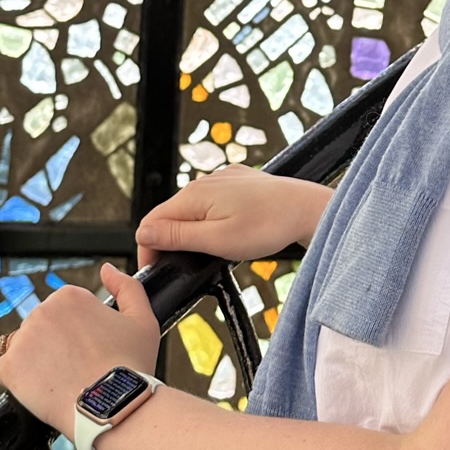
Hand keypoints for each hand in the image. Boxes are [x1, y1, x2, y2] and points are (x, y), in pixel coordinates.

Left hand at [0, 263, 159, 432]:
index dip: (79, 336)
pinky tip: (47, 391)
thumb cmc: (131, 368)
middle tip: (80, 370)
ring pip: (25, 349)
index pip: (64, 313)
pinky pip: (8, 371)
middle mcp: (41, 311)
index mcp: (69, 296)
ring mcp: (22, 339)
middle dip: (57, 347)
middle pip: (43, 329)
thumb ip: (127, 287)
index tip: (91, 352)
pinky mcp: (8, 367)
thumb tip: (108, 269)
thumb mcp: (142, 320)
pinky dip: (22, 383)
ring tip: (65, 382)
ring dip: (38, 363)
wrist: (113, 408)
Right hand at [136, 167, 330, 268]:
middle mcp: (203, 182)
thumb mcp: (218, 240)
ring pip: (191, 208)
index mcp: (193, 196)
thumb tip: (143, 232)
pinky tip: (225, 232)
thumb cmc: (268, 226)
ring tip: (205, 253)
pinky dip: (209, 219)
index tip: (154, 270)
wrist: (306, 209)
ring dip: (189, 231)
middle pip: (170, 214)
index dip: (147, 248)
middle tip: (182, 267)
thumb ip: (178, 236)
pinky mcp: (236, 182)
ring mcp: (220, 179)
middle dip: (168, 241)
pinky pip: (211, 201)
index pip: (151, 221)